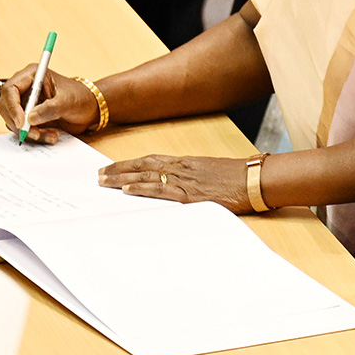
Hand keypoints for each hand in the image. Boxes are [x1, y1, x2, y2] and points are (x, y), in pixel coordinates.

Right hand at [0, 66, 98, 142]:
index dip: (12, 107)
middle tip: (35, 133)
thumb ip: (50, 108)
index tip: (22, 122)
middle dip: (19, 123)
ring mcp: (26, 104)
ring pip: (14, 122)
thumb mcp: (68, 101)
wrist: (89, 109)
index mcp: (33, 75)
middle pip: (6, 107)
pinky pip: (23, 130)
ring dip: (30, 132)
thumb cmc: (81, 97)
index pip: (10, 89)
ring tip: (52, 134)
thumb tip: (30, 118)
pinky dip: (35, 135)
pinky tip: (51, 135)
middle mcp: (26, 88)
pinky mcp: (29, 117)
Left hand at [98, 154, 251, 212]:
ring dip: (123, 178)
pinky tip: (128, 190)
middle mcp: (183, 168)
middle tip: (98, 174)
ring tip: (104, 181)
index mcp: (188, 162)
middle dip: (119, 169)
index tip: (112, 167)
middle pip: (144, 165)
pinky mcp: (190, 195)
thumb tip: (180, 185)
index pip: (152, 160)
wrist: (256, 179)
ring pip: (147, 175)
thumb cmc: (240, 178)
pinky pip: (162, 190)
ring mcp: (185, 180)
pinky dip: (143, 189)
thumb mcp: (213, 174)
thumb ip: (195, 178)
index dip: (130, 163)